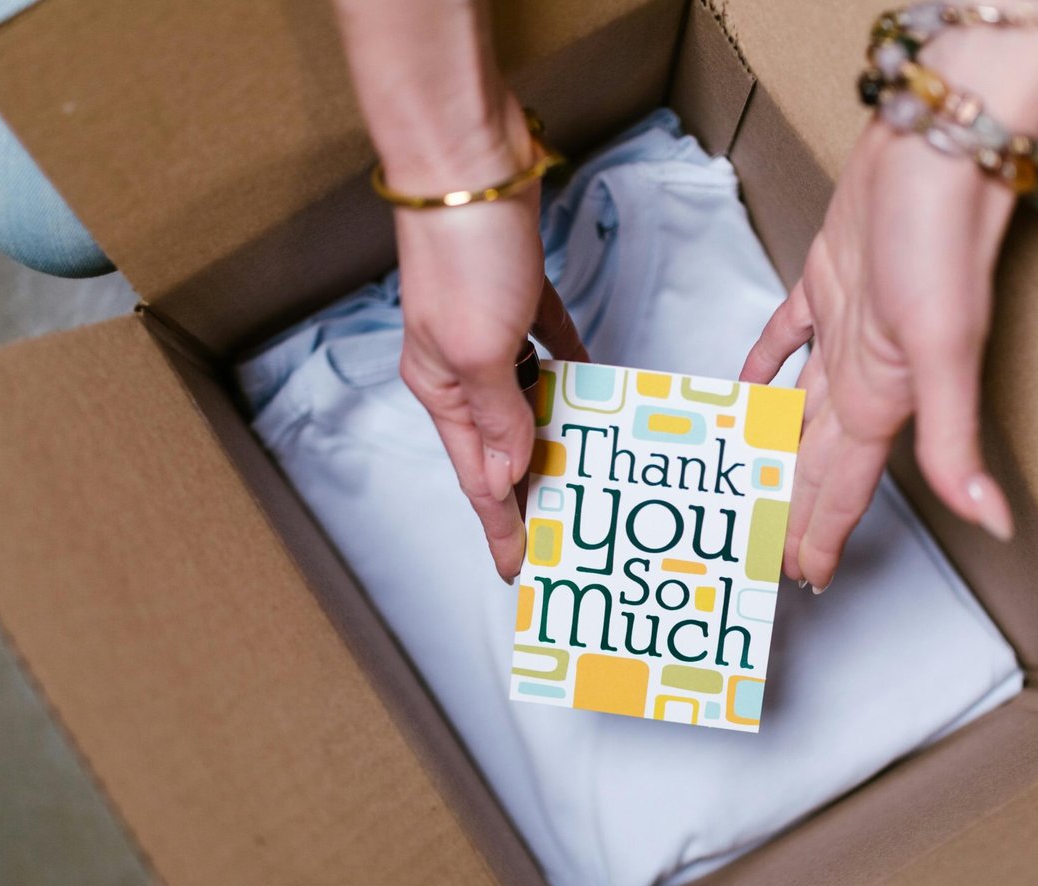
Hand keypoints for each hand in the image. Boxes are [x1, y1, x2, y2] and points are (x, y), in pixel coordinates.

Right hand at [393, 104, 588, 582]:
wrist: (469, 164)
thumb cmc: (463, 254)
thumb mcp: (480, 351)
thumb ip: (498, 416)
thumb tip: (506, 476)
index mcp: (442, 387)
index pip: (477, 477)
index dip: (500, 525)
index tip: (519, 569)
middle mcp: (463, 365)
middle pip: (503, 444)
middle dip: (529, 489)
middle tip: (563, 532)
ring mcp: (490, 327)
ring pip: (530, 398)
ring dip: (556, 432)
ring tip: (588, 471)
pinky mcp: (519, 291)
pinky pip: (551, 345)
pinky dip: (571, 369)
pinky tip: (595, 388)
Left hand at [741, 15, 1037, 591]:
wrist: (938, 147)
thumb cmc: (942, 238)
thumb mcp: (945, 352)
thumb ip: (955, 442)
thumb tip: (995, 522)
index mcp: (883, 399)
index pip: (842, 486)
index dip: (821, 532)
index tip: (802, 574)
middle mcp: (862, 373)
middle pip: (813, 458)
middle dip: (790, 506)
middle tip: (758, 545)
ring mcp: (843, 329)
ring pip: (794, 407)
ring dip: (771, 445)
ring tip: (742, 478)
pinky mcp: (826, 281)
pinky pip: (785, 337)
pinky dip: (763, 363)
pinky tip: (744, 382)